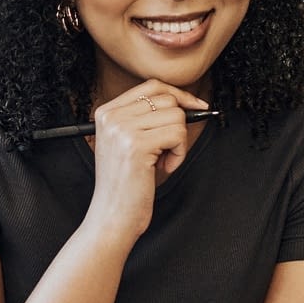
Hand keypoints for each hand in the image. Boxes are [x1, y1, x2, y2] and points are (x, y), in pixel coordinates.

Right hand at [83, 80, 210, 239]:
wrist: (112, 216)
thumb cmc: (126, 183)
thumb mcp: (129, 143)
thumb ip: (147, 118)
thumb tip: (187, 102)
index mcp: (106, 112)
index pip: (151, 86)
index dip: (179, 94)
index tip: (197, 106)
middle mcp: (111, 116)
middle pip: (167, 100)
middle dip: (178, 125)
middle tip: (167, 150)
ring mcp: (122, 129)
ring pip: (176, 116)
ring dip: (179, 142)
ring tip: (163, 162)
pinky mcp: (137, 145)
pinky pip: (178, 135)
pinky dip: (179, 154)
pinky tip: (164, 168)